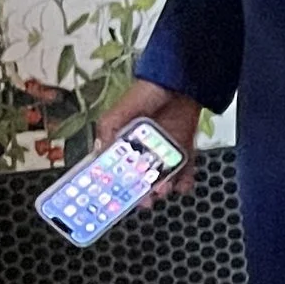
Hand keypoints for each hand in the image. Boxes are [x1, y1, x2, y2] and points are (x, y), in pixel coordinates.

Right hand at [94, 76, 200, 191]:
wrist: (180, 83)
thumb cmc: (145, 94)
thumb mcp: (119, 111)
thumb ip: (107, 130)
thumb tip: (98, 153)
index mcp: (124, 143)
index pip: (118, 170)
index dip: (117, 186)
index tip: (117, 199)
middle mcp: (143, 151)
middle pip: (141, 179)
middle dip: (143, 193)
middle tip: (146, 200)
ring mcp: (165, 152)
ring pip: (163, 178)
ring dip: (164, 188)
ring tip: (165, 189)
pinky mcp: (184, 149)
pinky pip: (185, 170)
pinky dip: (185, 181)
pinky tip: (183, 186)